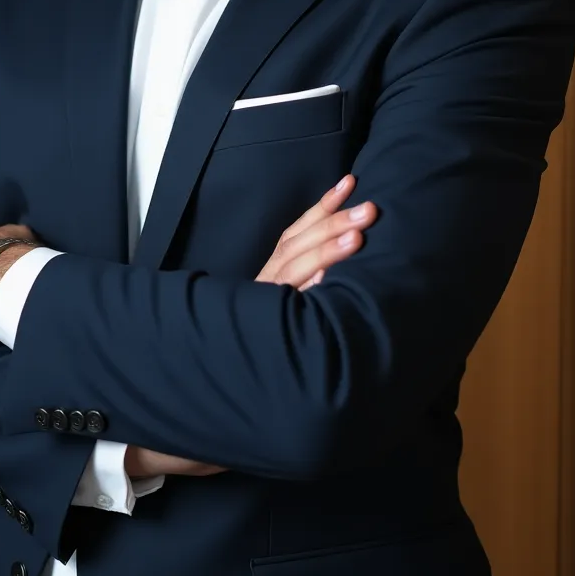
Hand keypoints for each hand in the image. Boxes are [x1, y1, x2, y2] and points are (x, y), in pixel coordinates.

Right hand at [125, 177, 377, 480]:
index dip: (321, 208)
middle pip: (297, 248)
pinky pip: (284, 316)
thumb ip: (298, 290)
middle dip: (332, 224)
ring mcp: (262, 314)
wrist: (205, 393)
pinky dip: (304, 296)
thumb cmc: (248, 351)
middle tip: (369, 209)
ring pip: (293, 276)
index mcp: (268, 279)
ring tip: (357, 237)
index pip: (294, 234)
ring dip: (325, 253)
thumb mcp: (274, 312)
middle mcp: (263, 291)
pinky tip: (327, 283)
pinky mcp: (262, 341)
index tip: (349, 182)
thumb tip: (335, 270)